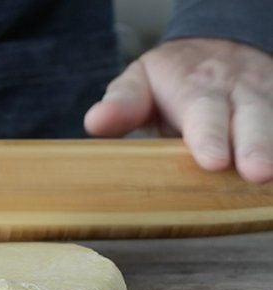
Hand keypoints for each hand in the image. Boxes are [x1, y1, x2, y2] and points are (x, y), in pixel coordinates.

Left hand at [84, 38, 272, 182]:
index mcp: (196, 86)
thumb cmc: (171, 78)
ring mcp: (265, 100)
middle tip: (255, 172)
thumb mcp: (140, 81)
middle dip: (253, 145)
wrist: (217, 50)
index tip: (212, 161)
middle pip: (250, 117)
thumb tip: (95, 122)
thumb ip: (122, 103)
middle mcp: (237, 91)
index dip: (208, 135)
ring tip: (271, 177)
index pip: (202, 110)